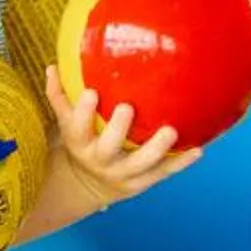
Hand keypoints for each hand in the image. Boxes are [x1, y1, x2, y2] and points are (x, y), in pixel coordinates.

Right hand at [46, 66, 203, 207]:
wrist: (90, 184)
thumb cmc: (83, 141)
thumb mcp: (66, 123)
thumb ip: (60, 95)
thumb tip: (52, 66)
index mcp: (80, 142)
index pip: (77, 127)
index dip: (82, 111)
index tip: (91, 91)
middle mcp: (100, 159)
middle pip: (106, 148)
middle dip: (117, 129)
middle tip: (128, 108)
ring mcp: (124, 172)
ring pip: (139, 163)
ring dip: (156, 148)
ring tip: (171, 130)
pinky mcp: (144, 181)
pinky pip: (163, 172)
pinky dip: (181, 162)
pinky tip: (198, 150)